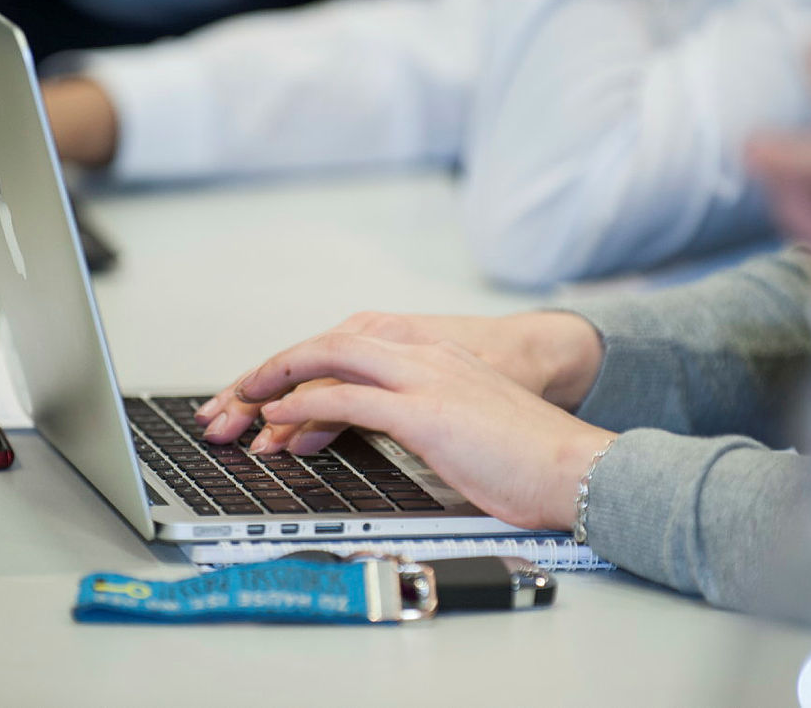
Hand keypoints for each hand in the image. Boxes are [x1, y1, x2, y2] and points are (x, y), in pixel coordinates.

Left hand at [197, 310, 602, 454]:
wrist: (579, 466)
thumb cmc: (528, 460)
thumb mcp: (464, 428)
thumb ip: (417, 421)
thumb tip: (369, 438)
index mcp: (433, 357)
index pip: (347, 348)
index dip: (297, 369)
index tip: (261, 397)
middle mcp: (425, 356)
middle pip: (327, 345)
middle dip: (270, 370)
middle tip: (231, 401)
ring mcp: (426, 378)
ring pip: (329, 360)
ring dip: (276, 383)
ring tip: (238, 409)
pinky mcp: (428, 411)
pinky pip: (350, 399)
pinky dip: (306, 408)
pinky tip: (279, 424)